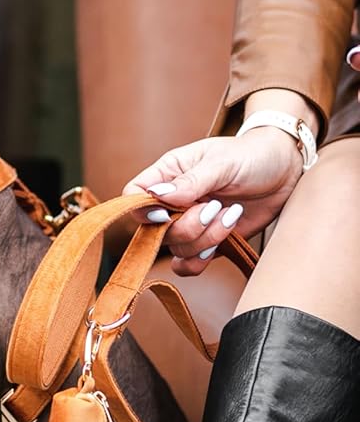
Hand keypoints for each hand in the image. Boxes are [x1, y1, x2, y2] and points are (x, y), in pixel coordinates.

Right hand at [123, 127, 304, 275]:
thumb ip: (191, 181)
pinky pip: (189, 265)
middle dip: (187, 226)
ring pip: (176, 250)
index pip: (134, 195)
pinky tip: (224, 240)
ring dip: (205, 239)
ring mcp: (190, 224)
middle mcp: (174, 202)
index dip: (143, 210)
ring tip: (231, 214)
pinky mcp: (208, 242)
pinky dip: (203, 260)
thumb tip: (157, 195)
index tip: (167, 212)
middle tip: (215, 207)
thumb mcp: (223, 162)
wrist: (286, 171)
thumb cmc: (253, 155)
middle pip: (154, 230)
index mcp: (169, 174)